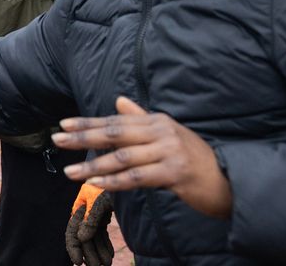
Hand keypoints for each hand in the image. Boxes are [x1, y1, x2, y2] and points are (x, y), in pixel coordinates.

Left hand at [53, 96, 231, 218]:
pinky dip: (115, 181)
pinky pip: (137, 177)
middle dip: (83, 137)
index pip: (115, 120)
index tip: (63, 125)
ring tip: (71, 172)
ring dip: (93, 166)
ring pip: (122, 158)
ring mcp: (169, 151)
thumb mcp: (167, 135)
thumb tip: (117, 100)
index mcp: (156, 121)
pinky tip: (96, 184)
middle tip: (57, 140)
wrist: (228, 182)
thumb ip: (141, 119)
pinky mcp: (175, 173)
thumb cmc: (193, 159)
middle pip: (114, 134)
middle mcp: (161, 132)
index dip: (88, 123)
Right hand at [65, 183, 113, 265]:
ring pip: (93, 236)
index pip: (72, 229)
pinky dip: (104, 244)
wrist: (125, 172)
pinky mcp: (103, 213)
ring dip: (98, 251)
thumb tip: (81, 238)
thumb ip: (91, 218)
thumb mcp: (101, 200)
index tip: (78, 262)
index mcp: (80, 205)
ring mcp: (94, 212)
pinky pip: (101, 232)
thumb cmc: (111, 183)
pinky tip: (109, 254)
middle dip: (89, 253)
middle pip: (83, 236)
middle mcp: (85, 209)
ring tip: (106, 264)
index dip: (73, 247)